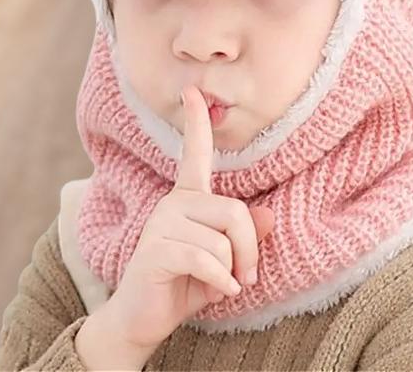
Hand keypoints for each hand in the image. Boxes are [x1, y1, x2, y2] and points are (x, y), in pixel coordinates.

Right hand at [104, 84, 274, 351]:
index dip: (196, 122)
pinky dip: (221, 281)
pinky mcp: (155, 250)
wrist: (143, 321)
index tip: (193, 90)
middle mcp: (172, 203)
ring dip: (234, 270)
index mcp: (188, 199)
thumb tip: (269, 216)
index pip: (194, 154)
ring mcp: (161, 225)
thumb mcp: (225, 262)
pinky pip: (205, 258)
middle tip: (248, 275)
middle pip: (233, 211)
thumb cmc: (185, 286)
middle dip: (249, 248)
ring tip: (227, 285)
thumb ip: (246, 238)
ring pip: (221, 239)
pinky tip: (221, 292)